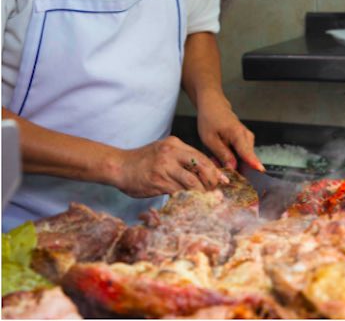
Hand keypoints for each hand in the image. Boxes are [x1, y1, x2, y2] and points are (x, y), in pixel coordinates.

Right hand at [113, 136, 227, 197]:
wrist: (118, 166)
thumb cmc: (142, 161)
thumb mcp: (163, 152)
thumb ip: (180, 159)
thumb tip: (202, 173)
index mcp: (174, 144)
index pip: (201, 157)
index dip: (214, 170)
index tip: (223, 181)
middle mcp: (171, 153)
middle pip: (201, 166)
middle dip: (212, 180)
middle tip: (216, 191)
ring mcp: (164, 167)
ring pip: (191, 181)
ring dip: (201, 192)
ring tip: (205, 199)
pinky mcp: (158, 181)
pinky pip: (178, 191)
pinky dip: (187, 198)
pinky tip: (190, 202)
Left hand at [197, 96, 263, 171]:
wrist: (213, 105)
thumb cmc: (210, 119)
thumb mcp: (210, 139)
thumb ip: (222, 153)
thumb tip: (233, 167)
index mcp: (237, 133)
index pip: (246, 151)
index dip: (253, 162)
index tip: (260, 170)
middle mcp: (246, 134)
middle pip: (248, 155)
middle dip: (240, 166)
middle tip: (228, 173)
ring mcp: (247, 136)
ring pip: (246, 154)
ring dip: (237, 161)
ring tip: (222, 162)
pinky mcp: (245, 137)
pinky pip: (244, 151)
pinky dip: (237, 156)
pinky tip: (226, 157)